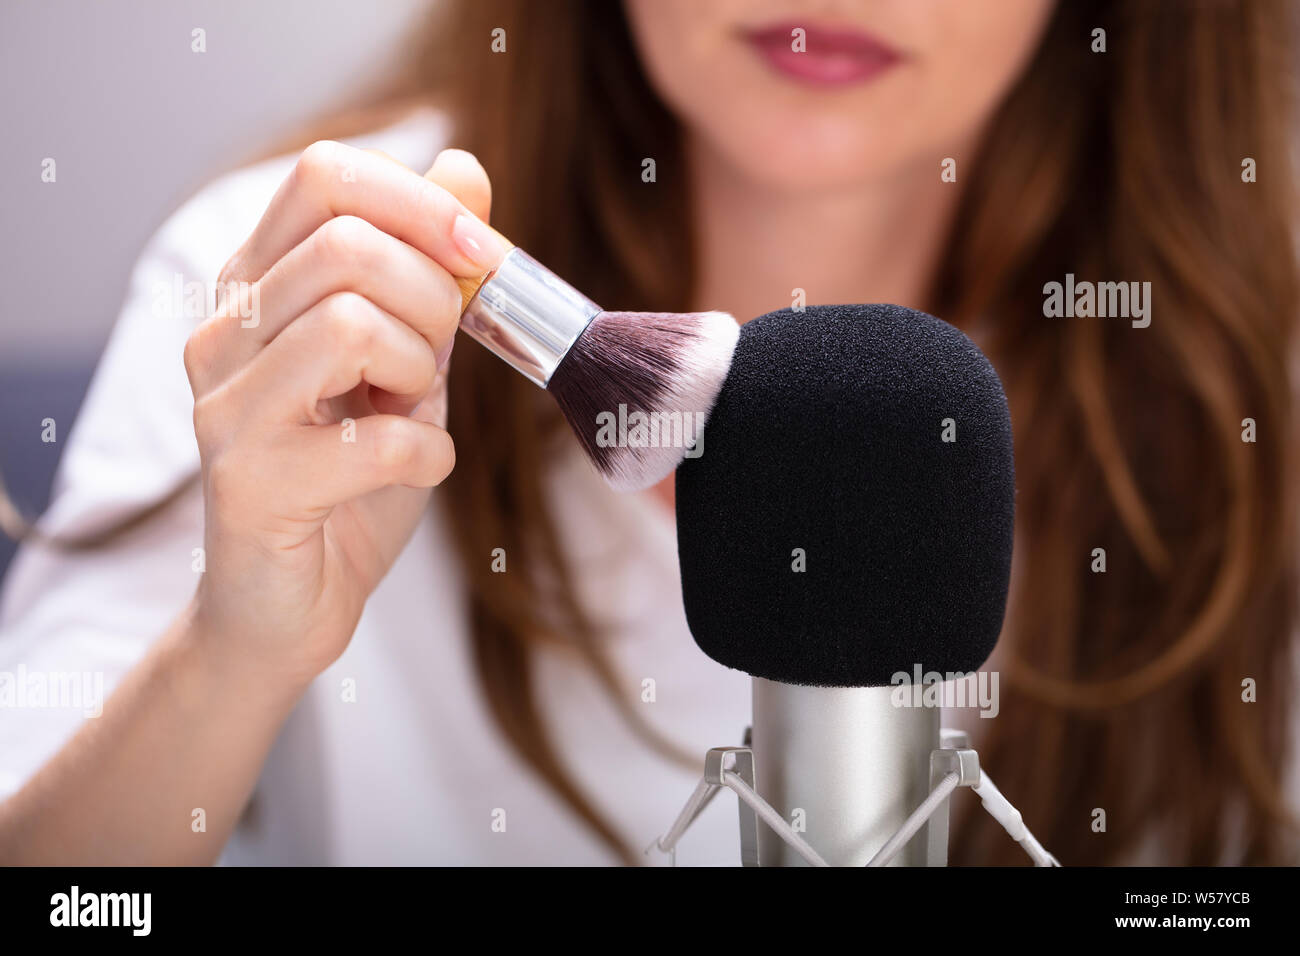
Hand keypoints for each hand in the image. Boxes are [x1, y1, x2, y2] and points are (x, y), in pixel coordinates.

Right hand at [182, 142, 502, 691]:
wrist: (289, 604)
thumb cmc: (350, 476)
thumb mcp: (405, 359)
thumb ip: (428, 273)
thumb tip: (465, 167)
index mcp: (259, 286)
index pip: (325, 176)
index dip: (421, 201)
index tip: (479, 253)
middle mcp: (223, 333)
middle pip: (346, 244)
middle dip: (432, 299)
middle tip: (436, 360)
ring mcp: (225, 406)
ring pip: (347, 324)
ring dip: (419, 371)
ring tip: (412, 409)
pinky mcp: (248, 482)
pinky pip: (373, 437)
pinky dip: (427, 453)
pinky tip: (415, 468)